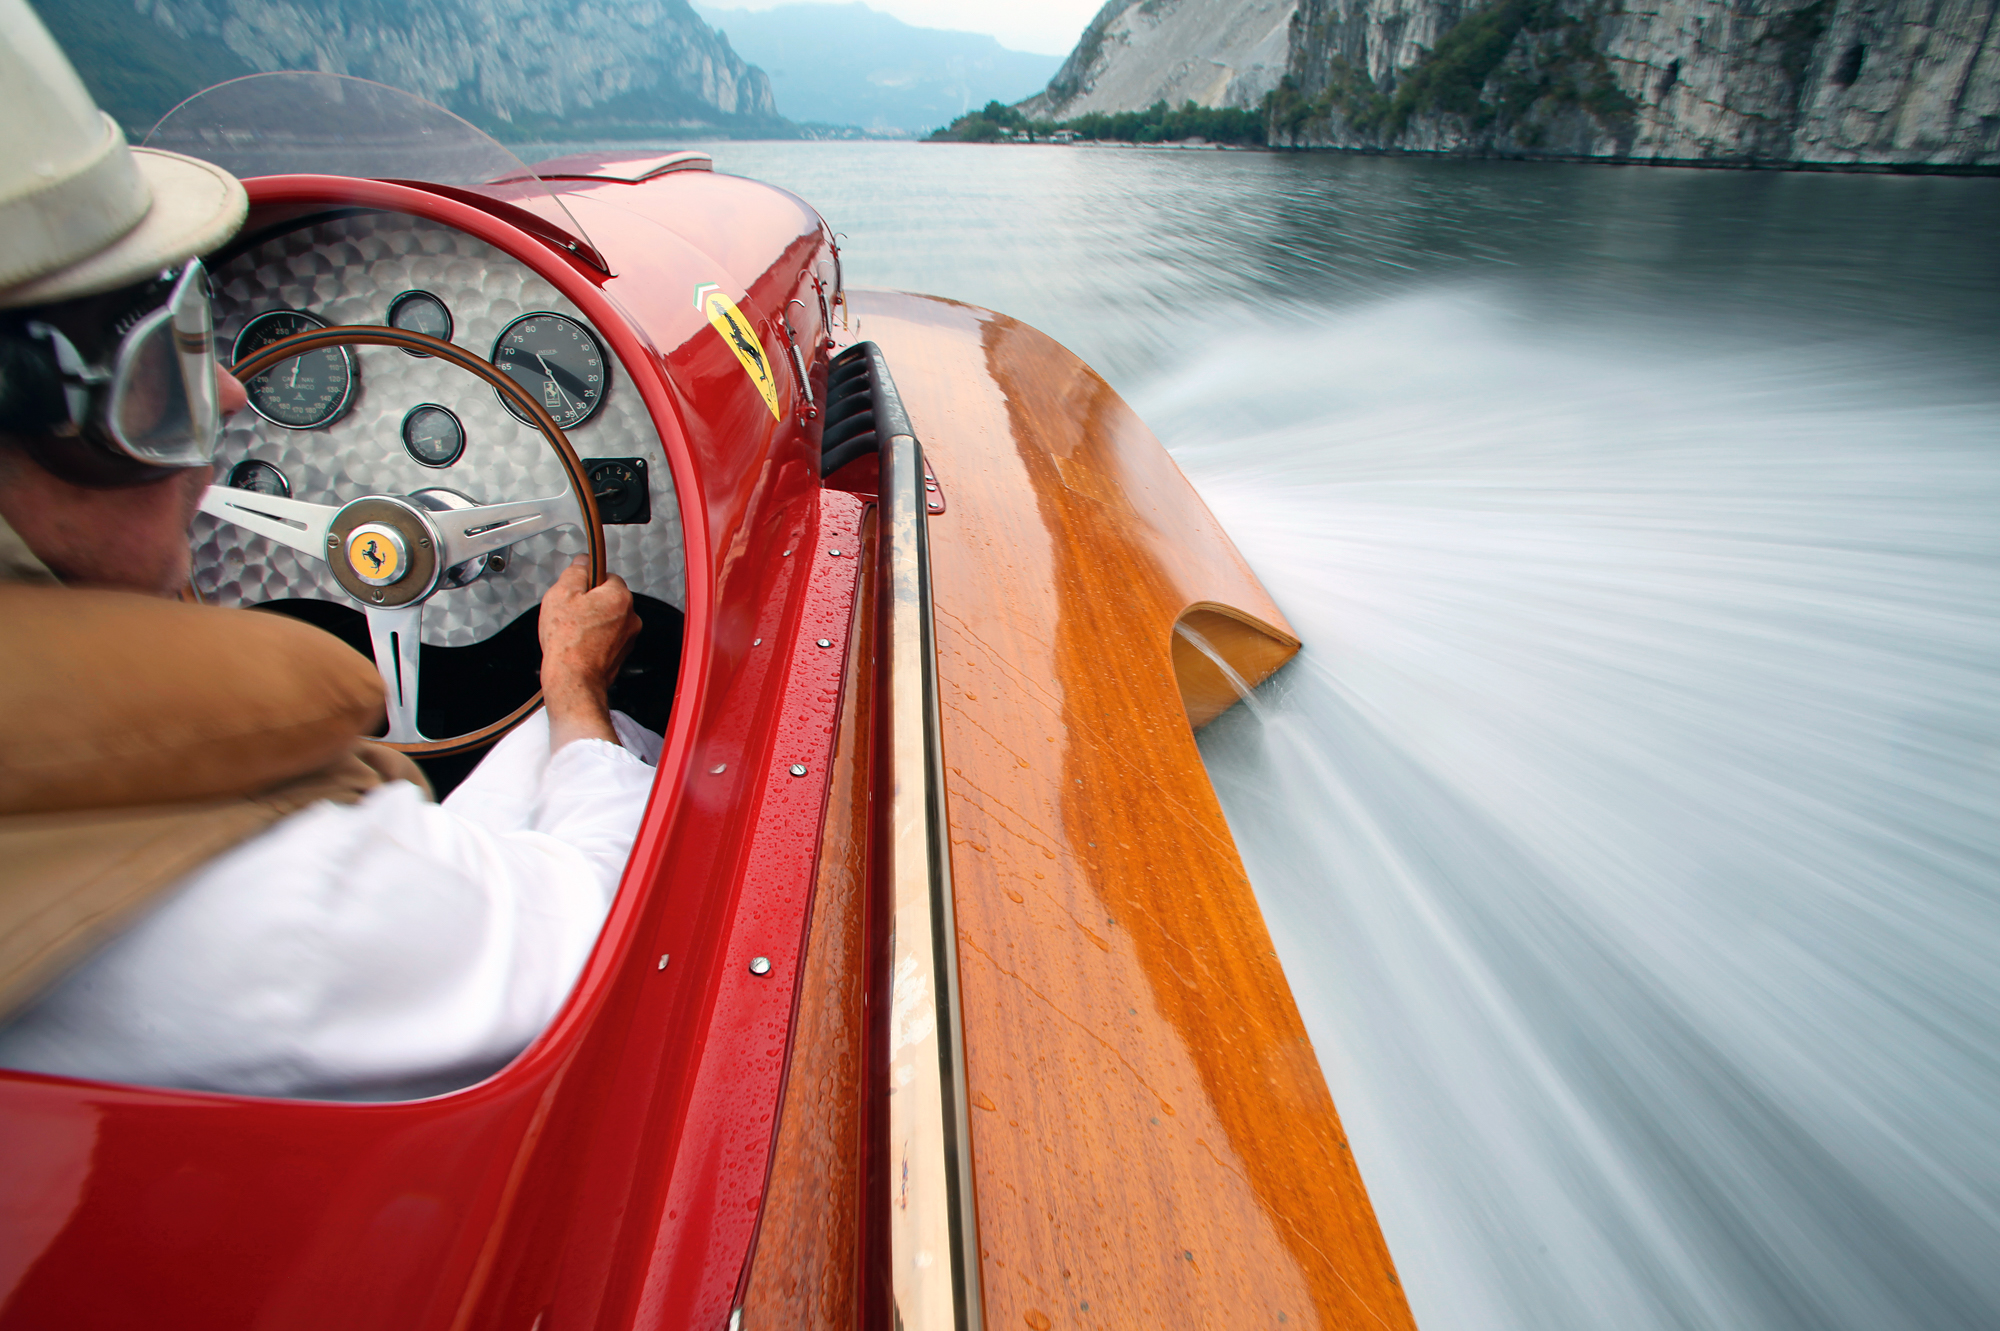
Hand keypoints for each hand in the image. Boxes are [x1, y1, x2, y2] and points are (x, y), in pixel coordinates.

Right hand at [539, 556, 641, 750]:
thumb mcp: (562, 593)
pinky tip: (578, 644)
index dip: (587, 581)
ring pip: (608, 620)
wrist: (574, 679)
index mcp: (620, 597)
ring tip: (572, 631)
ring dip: (593, 622)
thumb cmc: (568, 641)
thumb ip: (576, 571)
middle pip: (608, 598)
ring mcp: (628, 638)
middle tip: (569, 613)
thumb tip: (583, 562)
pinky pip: (608, 638)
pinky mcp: (621, 654)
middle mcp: (631, 617)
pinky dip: (595, 639)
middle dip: (590, 603)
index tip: (575, 590)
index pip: (607, 576)